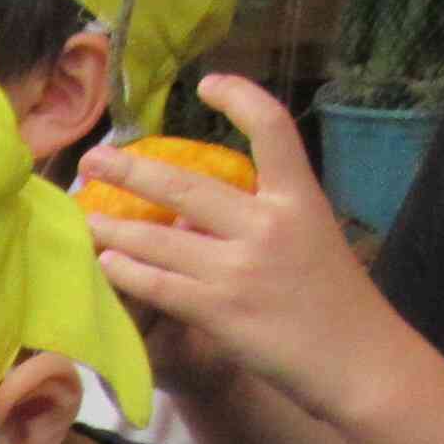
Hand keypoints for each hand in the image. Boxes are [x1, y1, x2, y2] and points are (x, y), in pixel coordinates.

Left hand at [80, 76, 404, 428]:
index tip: (209, 82)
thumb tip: (197, 214)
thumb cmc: (336, 302)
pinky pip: (156, 285)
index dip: (240, 98)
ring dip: (113, 227)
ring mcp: (240, 268)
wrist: (358, 361)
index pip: (273, 128)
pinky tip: (104, 263)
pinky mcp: (219, 310)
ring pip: (158, 239)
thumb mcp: (313, 239)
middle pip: (185, 186)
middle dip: (131, 169)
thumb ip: (262, 219)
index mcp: (301, 198)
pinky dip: (125, 272)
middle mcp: (268, 224)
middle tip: (93, 157)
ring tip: (85, 218)